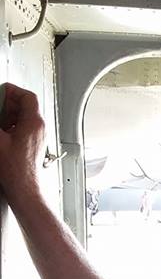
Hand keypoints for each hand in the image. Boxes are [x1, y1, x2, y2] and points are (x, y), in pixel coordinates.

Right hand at [0, 83, 46, 205]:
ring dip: (7, 116)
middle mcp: (39, 128)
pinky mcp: (32, 145)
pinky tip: (1, 134)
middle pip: (25, 106)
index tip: (0, 91)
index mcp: (34, 122)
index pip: (27, 96)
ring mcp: (37, 137)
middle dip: (7, 104)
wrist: (23, 188)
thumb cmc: (15, 169)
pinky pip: (22, 129)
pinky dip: (10, 126)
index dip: (12, 91)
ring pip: (23, 118)